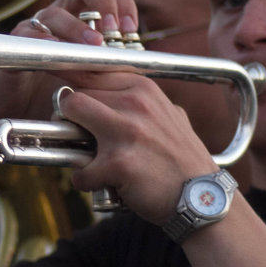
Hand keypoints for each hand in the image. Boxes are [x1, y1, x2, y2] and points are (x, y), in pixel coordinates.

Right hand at [0, 0, 138, 128]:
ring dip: (77, 27)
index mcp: (83, 17)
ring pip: (55, 10)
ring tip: (93, 47)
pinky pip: (28, 33)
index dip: (123, 2)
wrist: (18, 116)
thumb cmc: (60, 97)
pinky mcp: (16, 46)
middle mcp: (61, 15)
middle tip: (112, 29)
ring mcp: (37, 28)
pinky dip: (46, 41)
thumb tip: (142, 62)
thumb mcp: (94, 80)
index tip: (131, 30)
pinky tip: (59, 55)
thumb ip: (113, 65)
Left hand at [56, 71, 215, 224]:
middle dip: (69, 117)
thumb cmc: (179, 159)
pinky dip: (85, 181)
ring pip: (67, 120)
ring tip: (86, 157)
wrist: (203, 197)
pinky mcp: (118, 163)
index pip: (91, 70)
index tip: (62, 94)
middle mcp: (134, 103)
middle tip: (78, 135)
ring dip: (71, 142)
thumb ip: (139, 100)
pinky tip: (102, 184)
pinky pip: (79, 170)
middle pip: (74, 95)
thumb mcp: (167, 115)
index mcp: (143, 88)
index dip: (70, 81)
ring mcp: (126, 131)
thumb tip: (105, 90)